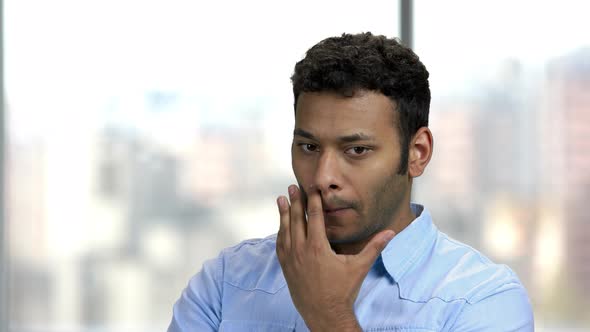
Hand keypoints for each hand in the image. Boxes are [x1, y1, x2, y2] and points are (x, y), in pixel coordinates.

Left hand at [275, 185, 394, 330]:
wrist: (325, 314)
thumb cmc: (342, 291)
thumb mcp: (359, 267)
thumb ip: (374, 247)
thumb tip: (390, 232)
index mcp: (318, 247)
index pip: (314, 217)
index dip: (312, 200)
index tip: (311, 188)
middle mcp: (301, 250)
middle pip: (296, 220)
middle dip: (294, 202)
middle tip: (292, 187)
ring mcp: (291, 259)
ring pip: (285, 231)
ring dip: (283, 214)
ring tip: (281, 199)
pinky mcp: (286, 268)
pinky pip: (280, 245)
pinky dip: (280, 232)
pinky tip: (281, 226)